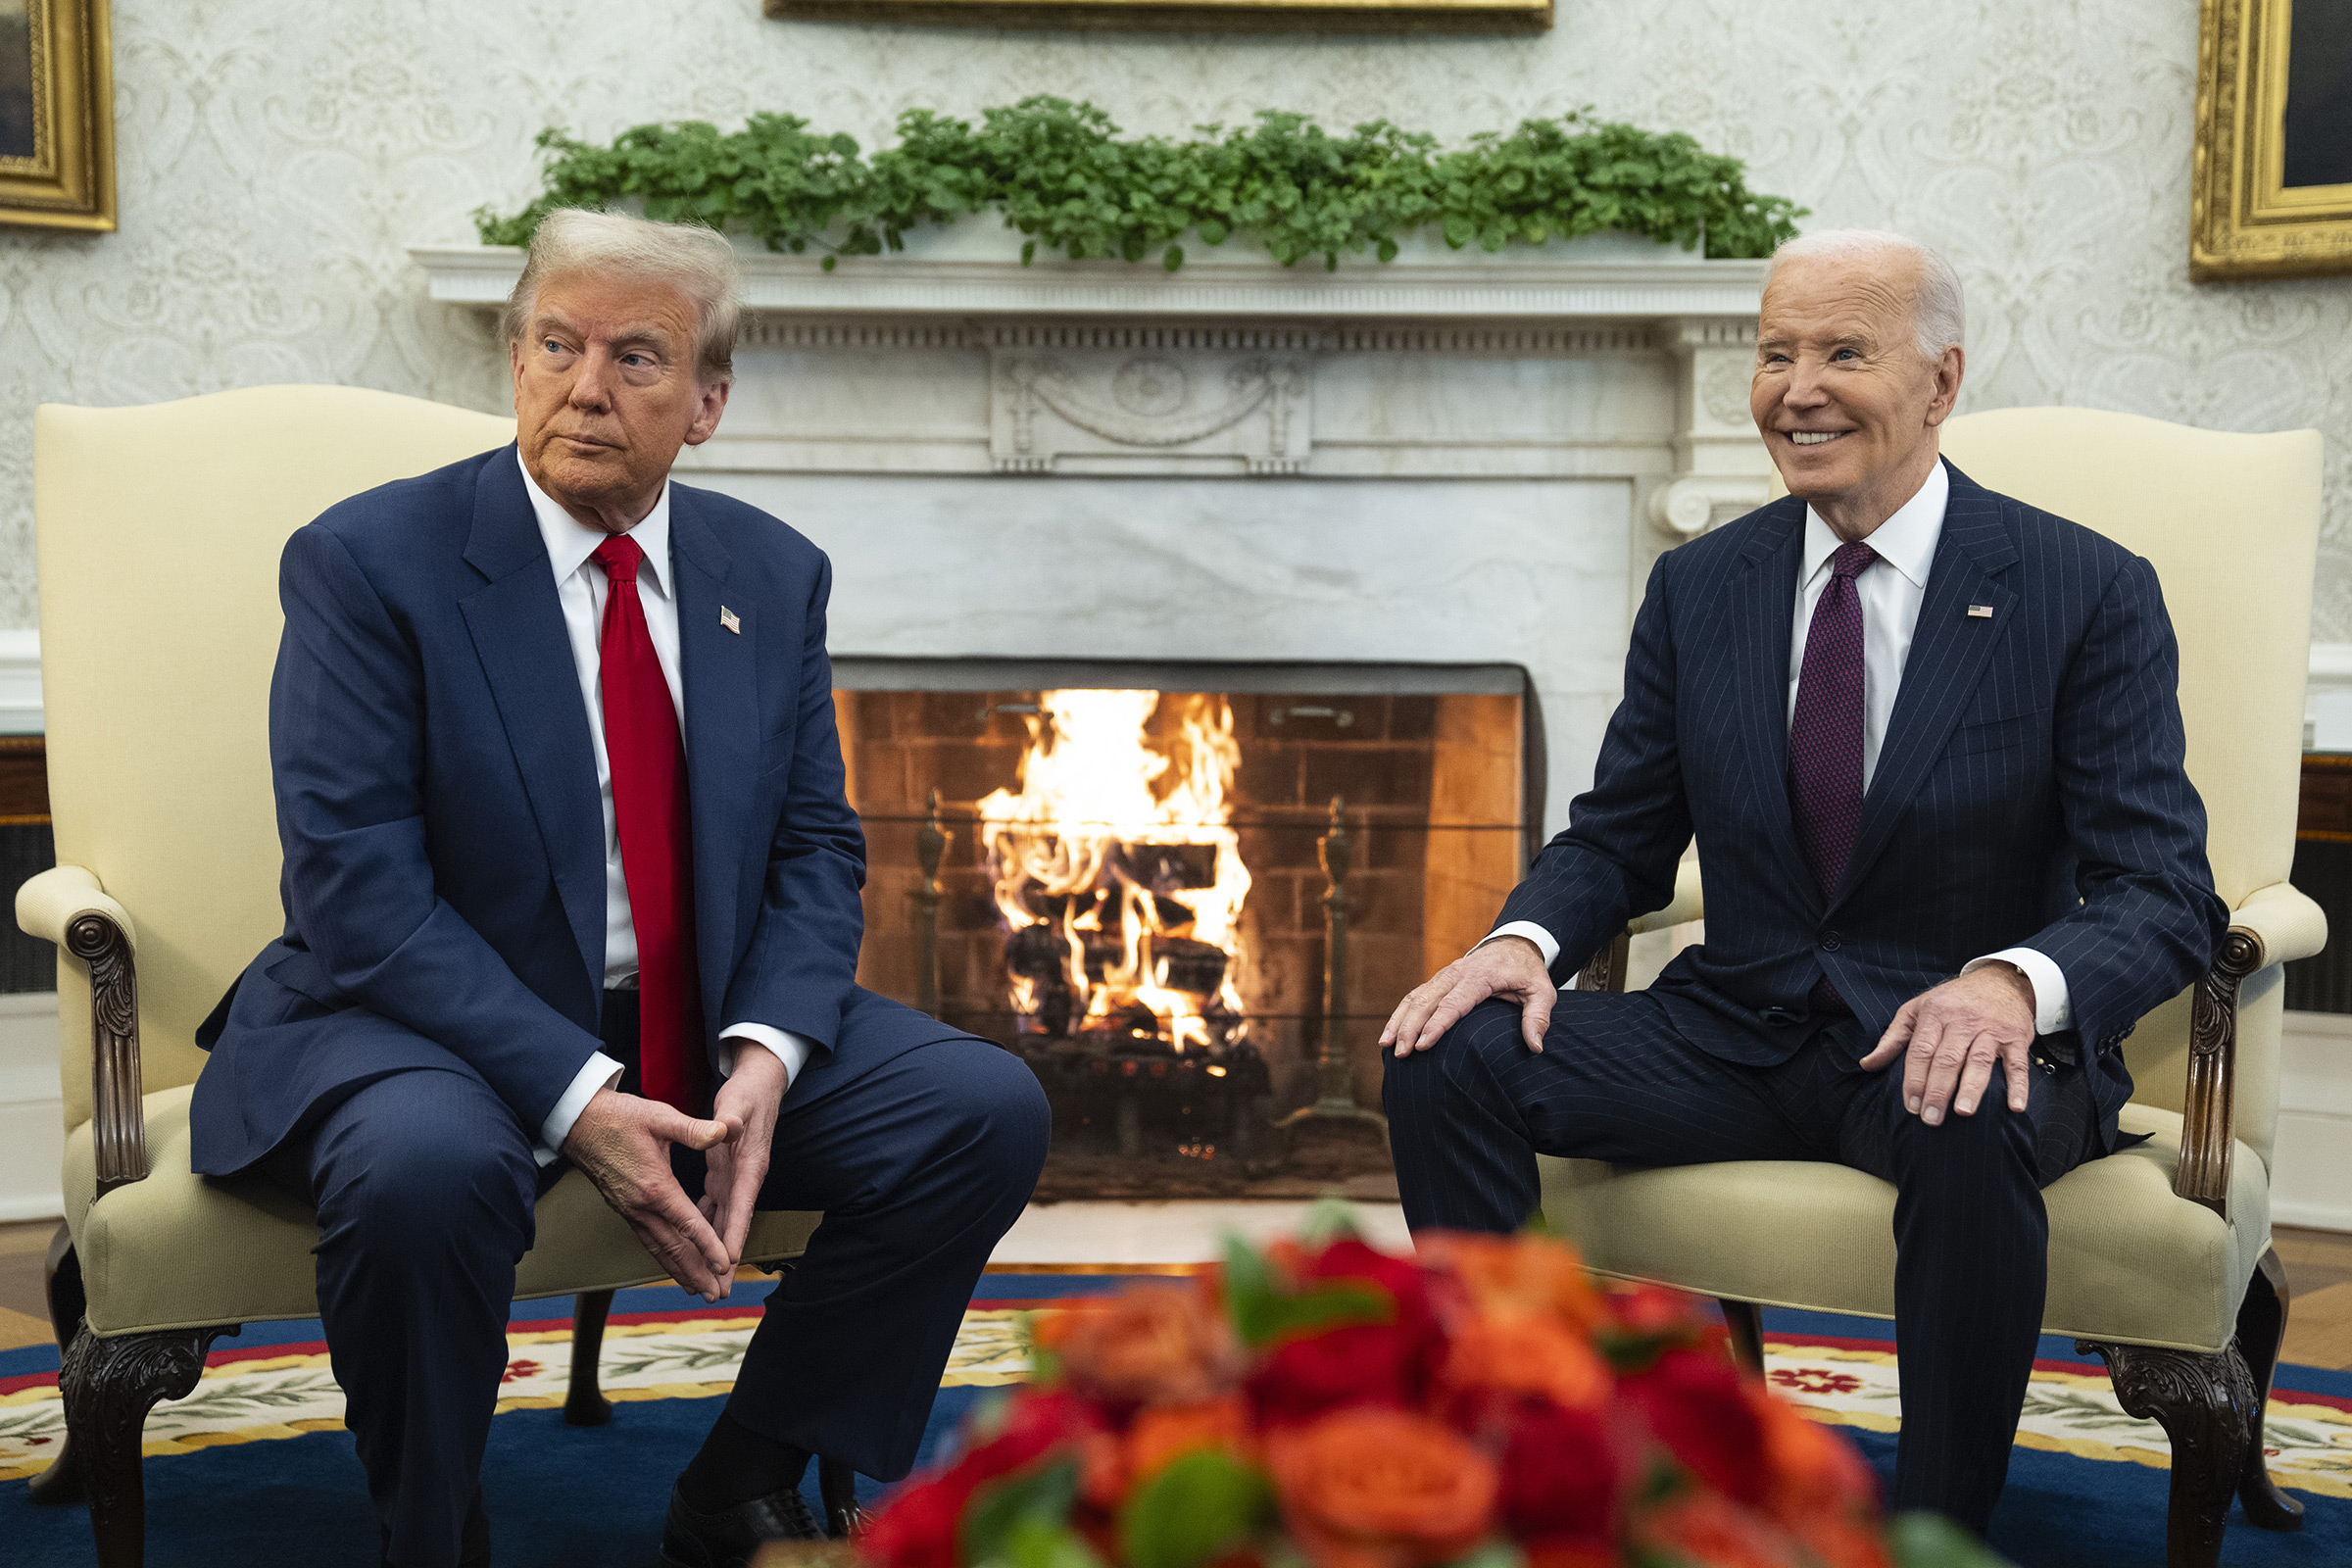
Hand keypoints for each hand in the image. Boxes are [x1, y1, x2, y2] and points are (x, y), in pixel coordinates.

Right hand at [563, 1088, 738, 1301]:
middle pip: (674, 1248)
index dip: (708, 1246)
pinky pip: (647, 1240)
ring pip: (659, 1249)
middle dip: (697, 1273)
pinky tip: (673, 1265)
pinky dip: (663, 1257)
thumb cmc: (621, 1117)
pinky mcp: (624, 1209)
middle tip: (717, 1295)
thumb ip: (693, 1129)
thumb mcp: (660, 1117)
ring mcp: (630, 1210)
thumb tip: (723, 1132)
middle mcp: (641, 1206)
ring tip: (698, 1290)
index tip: (725, 1266)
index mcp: (655, 1186)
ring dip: (680, 1271)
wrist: (580, 1122)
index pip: (687, 1224)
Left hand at [701, 1042, 786, 1266]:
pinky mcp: (725, 1174)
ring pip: (724, 1222)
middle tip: (719, 1292)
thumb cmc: (748, 1093)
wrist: (760, 1084)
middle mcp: (745, 1178)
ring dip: (715, 1251)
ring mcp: (735, 1179)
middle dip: (726, 1259)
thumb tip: (730, 1127)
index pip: (742, 1205)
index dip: (735, 1234)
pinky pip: (714, 1208)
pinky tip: (693, 1244)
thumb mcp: (738, 1101)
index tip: (729, 1262)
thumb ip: (732, 1117)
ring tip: (708, 1282)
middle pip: (734, 1225)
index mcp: (749, 1165)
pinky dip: (705, 1228)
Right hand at [1382, 935, 1556, 1057]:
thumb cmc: (1527, 972)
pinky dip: (1400, 1014)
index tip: (1423, 1046)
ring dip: (1399, 1021)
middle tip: (1401, 1053)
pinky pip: (1414, 996)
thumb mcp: (1542, 991)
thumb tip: (1535, 1047)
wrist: (1514, 944)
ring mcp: (1443, 976)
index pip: (1454, 1003)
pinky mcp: (1437, 981)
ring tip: (1386, 1046)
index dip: (1436, 1025)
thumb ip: (1538, 1018)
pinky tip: (1391, 1034)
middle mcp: (1456, 974)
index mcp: (1479, 976)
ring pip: (1414, 997)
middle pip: (1426, 1001)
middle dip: (1409, 1027)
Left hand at [1858, 964, 2038, 1125]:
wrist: (2000, 981)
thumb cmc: (1952, 1001)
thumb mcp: (1917, 1010)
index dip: (1914, 1079)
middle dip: (1938, 1090)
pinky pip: (2017, 1064)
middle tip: (1931, 1119)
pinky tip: (2016, 1108)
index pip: (1921, 1050)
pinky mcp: (2016, 1037)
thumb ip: (1893, 1038)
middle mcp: (1963, 1021)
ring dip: (1972, 1088)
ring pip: (1979, 1061)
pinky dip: (2019, 1086)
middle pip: (1947, 1059)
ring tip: (1963, 1113)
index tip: (1911, 1106)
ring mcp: (1991, 1029)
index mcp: (1935, 1014)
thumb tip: (1867, 1064)